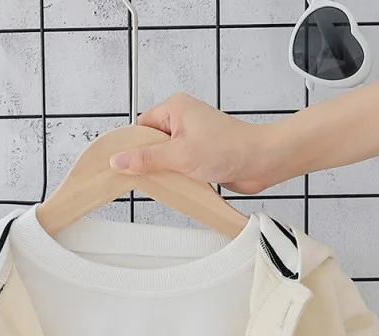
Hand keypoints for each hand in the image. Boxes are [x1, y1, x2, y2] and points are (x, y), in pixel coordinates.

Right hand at [109, 93, 272, 194]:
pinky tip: (180, 184)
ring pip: (164, 157)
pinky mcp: (199, 154)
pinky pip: (177, 165)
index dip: (133, 147)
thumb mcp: (180, 155)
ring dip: (165, 171)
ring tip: (172, 178)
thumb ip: (146, 159)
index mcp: (175, 108)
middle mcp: (183, 119)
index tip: (124, 165)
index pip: (141, 127)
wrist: (261, 162)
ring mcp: (192, 137)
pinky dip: (177, 176)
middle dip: (149, 161)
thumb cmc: (229, 149)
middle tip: (151, 175)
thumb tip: (118, 161)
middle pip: (150, 143)